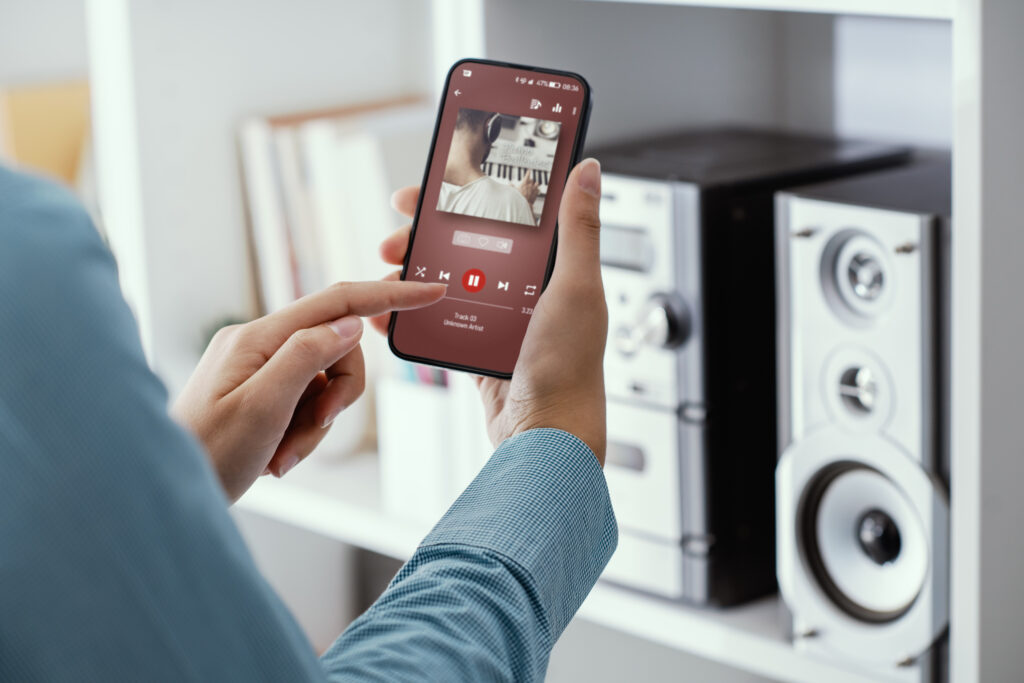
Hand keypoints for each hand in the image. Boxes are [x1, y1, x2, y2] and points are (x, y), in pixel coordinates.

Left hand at [173, 281, 445, 500]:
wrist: (166, 490)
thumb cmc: (206, 454)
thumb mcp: (262, 408)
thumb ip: (307, 357)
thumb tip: (350, 323)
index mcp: (257, 337)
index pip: (337, 302)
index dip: (389, 295)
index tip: (431, 291)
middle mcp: (258, 343)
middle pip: (337, 348)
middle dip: (340, 393)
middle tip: (315, 427)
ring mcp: (260, 368)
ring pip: (326, 381)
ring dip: (317, 423)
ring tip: (285, 453)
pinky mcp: (262, 391)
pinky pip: (307, 402)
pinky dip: (303, 432)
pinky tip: (277, 456)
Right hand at [373, 159, 606, 462]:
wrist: (546, 436)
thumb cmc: (570, 366)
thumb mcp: (576, 287)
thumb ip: (579, 229)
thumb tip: (588, 169)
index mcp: (552, 268)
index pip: (504, 215)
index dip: (465, 196)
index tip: (429, 187)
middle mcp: (525, 289)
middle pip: (465, 246)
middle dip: (425, 236)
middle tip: (395, 235)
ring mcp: (499, 320)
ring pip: (446, 282)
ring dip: (412, 273)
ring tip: (386, 272)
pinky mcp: (479, 349)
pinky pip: (438, 322)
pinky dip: (410, 315)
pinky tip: (386, 312)